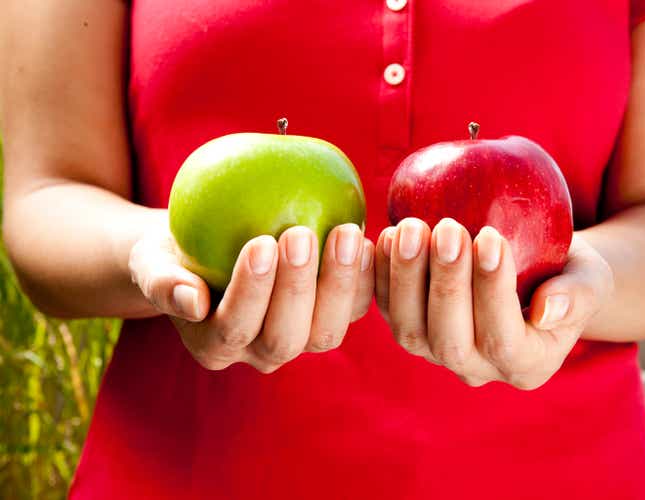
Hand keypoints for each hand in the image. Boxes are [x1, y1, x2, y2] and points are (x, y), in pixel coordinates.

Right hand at [128, 218, 373, 371]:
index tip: (259, 243)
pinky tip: (368, 239)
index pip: (234, 329)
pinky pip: (354, 307)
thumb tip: (190, 302)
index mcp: (214, 346)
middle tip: (300, 234)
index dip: (250, 292)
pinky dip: (364, 278)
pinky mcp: (329, 315)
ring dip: (339, 283)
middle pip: (285, 338)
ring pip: (327, 331)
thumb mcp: (152, 260)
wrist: (205, 249)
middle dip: (296, 288)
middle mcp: (259, 351)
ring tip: (344, 232)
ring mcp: (299, 337)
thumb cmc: (174, 252)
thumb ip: (162, 280)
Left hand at [375, 217, 612, 388]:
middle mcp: (478, 369)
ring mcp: (438, 352)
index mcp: (528, 365)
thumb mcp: (590, 278)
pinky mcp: (411, 327)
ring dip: (406, 277)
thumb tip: (548, 310)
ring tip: (411, 226)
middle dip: (446, 283)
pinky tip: (386, 234)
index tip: (491, 237)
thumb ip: (579, 295)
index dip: (493, 291)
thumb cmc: (569, 272)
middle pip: (450, 341)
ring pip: (410, 330)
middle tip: (448, 228)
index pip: (504, 341)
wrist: (535, 271)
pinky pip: (388, 309)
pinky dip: (382, 274)